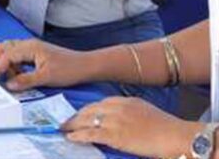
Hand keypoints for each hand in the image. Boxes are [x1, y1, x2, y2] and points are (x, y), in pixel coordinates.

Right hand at [0, 38, 92, 90]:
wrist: (86, 66)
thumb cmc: (69, 70)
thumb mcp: (46, 77)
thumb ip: (26, 80)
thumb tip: (8, 85)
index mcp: (30, 47)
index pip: (7, 54)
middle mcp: (28, 44)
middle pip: (4, 47)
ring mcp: (31, 48)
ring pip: (9, 50)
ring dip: (5, 63)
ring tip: (8, 77)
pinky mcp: (34, 53)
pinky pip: (17, 55)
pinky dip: (13, 64)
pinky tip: (17, 75)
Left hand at [62, 97, 200, 157]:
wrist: (175, 135)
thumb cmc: (165, 127)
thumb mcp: (144, 111)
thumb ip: (128, 112)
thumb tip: (117, 119)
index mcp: (123, 101)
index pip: (98, 104)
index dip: (86, 111)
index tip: (78, 115)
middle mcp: (115, 107)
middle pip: (88, 110)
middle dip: (75, 117)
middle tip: (65, 122)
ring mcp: (113, 120)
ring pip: (85, 121)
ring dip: (72, 125)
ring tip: (62, 129)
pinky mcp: (114, 135)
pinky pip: (90, 134)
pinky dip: (78, 135)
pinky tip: (70, 137)